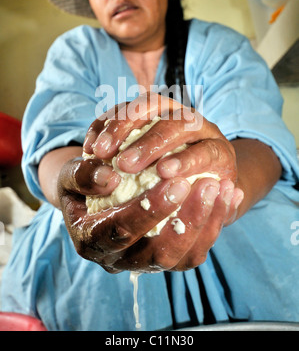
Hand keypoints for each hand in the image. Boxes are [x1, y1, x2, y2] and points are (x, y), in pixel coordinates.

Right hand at [58, 92, 243, 271]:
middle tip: (207, 184)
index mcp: (91, 241)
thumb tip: (109, 178)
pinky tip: (230, 194)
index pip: (121, 232)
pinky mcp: (167, 257)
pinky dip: (216, 224)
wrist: (96, 197)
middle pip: (157, 254)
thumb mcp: (69, 174)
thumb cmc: (83, 183)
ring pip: (182, 257)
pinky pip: (197, 250)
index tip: (175, 181)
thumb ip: (81, 175)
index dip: (149, 209)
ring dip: (207, 224)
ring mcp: (145, 262)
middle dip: (186, 220)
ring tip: (223, 187)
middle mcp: (119, 260)